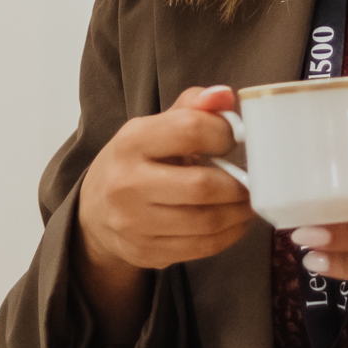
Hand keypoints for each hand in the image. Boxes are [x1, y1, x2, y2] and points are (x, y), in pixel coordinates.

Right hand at [74, 86, 252, 343]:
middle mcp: (127, 183)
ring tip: (248, 201)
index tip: (233, 139)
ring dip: (240, 212)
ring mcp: (134, 223)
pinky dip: (229, 234)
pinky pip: (203, 247)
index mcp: (131, 141)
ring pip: (207, 222)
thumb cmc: (137, 162)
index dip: (223, 133)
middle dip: (239, 185)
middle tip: (253, 180)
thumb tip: (225, 95)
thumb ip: (193, 107)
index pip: (190, 130)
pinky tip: (235, 221)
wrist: (94, 213)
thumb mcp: (155, 127)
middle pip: (202, 186)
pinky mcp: (146, 252)